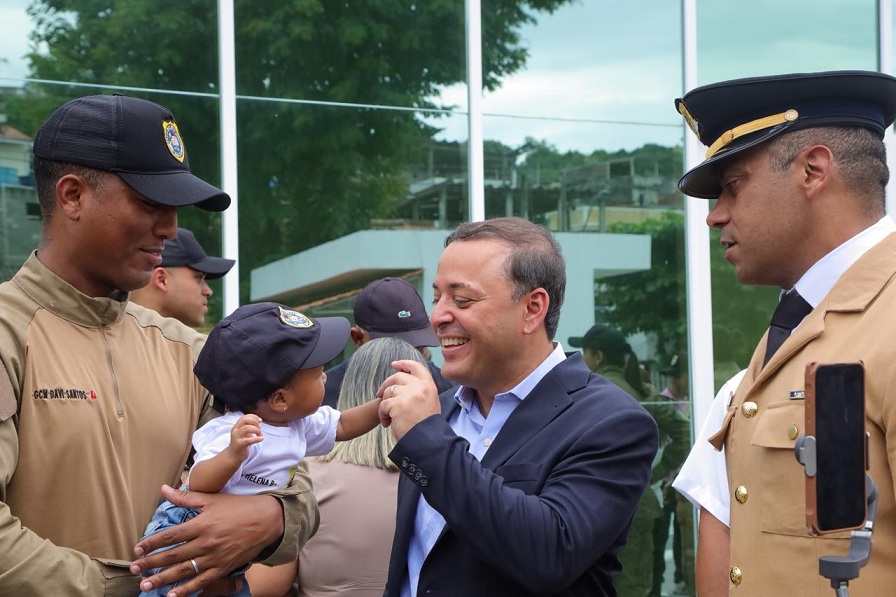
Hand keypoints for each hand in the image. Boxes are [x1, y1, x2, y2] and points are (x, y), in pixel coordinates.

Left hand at [131, 484, 283, 596]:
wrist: (267, 520)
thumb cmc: (239, 507)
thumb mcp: (213, 499)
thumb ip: (186, 497)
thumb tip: (164, 489)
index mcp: (202, 524)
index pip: (171, 535)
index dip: (151, 543)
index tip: (137, 548)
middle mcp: (206, 542)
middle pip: (173, 555)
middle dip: (151, 563)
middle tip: (134, 569)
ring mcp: (215, 557)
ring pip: (184, 571)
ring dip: (163, 579)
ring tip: (146, 585)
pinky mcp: (223, 568)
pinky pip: (202, 581)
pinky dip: (186, 590)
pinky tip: (172, 595)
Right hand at [227, 414, 263, 461]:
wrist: (233, 455)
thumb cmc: (240, 443)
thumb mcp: (243, 433)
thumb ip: (249, 427)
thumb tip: (259, 423)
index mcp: (236, 426)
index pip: (244, 417)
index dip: (253, 417)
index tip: (260, 420)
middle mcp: (235, 430)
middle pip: (245, 420)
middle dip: (254, 421)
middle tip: (260, 427)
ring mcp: (237, 437)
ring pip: (246, 428)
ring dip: (256, 430)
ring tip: (260, 434)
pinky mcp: (240, 445)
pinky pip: (249, 440)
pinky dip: (257, 438)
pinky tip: (261, 439)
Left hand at [377, 359, 440, 439]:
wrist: (428, 442)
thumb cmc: (428, 427)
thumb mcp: (431, 402)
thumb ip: (421, 391)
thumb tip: (404, 382)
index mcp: (429, 386)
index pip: (416, 367)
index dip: (404, 364)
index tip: (394, 364)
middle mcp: (419, 387)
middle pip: (397, 377)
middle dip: (386, 384)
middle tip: (379, 394)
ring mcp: (408, 395)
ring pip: (388, 391)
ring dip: (385, 403)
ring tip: (388, 417)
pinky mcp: (397, 404)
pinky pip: (383, 404)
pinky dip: (382, 414)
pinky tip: (387, 423)